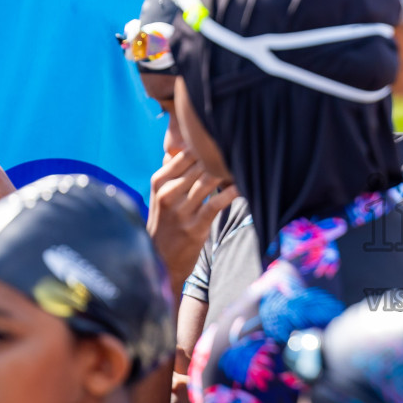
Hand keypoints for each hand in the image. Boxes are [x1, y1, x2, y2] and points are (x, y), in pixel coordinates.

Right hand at [147, 150, 237, 289]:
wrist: (160, 260)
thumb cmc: (165, 221)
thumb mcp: (161, 194)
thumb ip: (173, 169)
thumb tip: (186, 142)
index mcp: (159, 181)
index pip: (186, 153)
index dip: (208, 146)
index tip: (226, 142)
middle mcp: (167, 193)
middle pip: (199, 165)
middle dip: (221, 158)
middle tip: (240, 151)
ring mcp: (180, 211)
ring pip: (209, 180)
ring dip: (228, 172)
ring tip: (243, 166)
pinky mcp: (195, 226)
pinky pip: (217, 203)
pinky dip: (232, 192)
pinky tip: (243, 187)